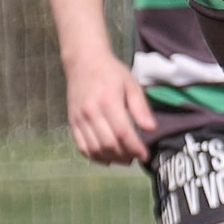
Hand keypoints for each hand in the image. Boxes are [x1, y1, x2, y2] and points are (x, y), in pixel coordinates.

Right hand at [63, 46, 155, 164]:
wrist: (84, 62)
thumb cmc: (112, 73)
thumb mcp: (132, 85)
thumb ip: (141, 108)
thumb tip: (151, 129)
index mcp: (108, 102)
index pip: (122, 133)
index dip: (135, 148)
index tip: (145, 155)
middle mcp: (91, 113)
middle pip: (108, 144)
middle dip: (124, 156)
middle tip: (136, 158)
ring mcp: (79, 119)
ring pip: (94, 149)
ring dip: (110, 159)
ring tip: (124, 160)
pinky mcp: (72, 123)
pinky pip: (81, 146)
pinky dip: (94, 156)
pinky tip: (106, 158)